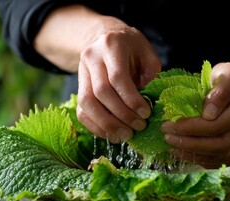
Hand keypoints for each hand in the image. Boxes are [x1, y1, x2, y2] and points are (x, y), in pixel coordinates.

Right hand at [76, 22, 160, 142]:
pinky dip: (96, 126)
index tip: (146, 113)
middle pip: (101, 92)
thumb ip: (151, 74)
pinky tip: (112, 134)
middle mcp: (92, 57)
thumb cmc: (132, 47)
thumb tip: (149, 103)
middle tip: (139, 127)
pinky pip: (81, 111)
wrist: (105, 36)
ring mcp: (81, 72)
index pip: (117, 77)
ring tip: (126, 135)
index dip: (131, 99)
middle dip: (121, 114)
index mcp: (112, 46)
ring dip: (107, 124)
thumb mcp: (147, 53)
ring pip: (87, 103)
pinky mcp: (78, 87)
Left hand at [160, 62, 229, 167]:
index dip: (192, 128)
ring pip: (218, 156)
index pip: (217, 125)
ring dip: (192, 153)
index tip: (170, 124)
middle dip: (189, 143)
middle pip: (218, 145)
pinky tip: (182, 152)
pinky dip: (199, 159)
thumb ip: (220, 90)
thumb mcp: (226, 73)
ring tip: (171, 144)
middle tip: (167, 136)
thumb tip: (207, 113)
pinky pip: (218, 161)